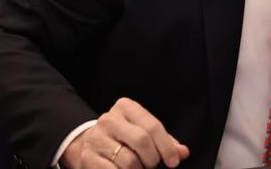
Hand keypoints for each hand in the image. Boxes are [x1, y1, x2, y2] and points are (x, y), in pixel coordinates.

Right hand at [61, 98, 189, 168]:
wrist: (89, 144)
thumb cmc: (124, 138)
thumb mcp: (144, 132)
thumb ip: (165, 141)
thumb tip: (183, 152)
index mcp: (125, 107)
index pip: (153, 126)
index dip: (167, 147)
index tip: (173, 162)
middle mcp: (109, 119)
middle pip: (142, 141)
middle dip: (153, 159)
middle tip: (152, 165)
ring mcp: (96, 138)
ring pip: (129, 160)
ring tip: (138, 168)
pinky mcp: (88, 158)